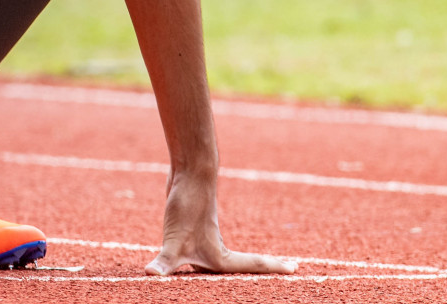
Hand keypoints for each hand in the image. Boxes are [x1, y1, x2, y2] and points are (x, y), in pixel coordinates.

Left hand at [146, 170, 296, 275]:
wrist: (189, 172)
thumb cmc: (187, 206)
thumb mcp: (173, 240)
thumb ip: (165, 262)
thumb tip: (149, 274)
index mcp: (219, 258)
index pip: (251, 267)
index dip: (273, 269)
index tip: (296, 268)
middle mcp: (215, 250)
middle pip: (242, 269)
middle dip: (261, 271)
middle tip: (287, 270)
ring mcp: (203, 238)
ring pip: (220, 260)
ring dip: (233, 267)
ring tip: (250, 270)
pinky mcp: (190, 229)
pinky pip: (199, 250)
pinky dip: (200, 260)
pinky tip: (195, 262)